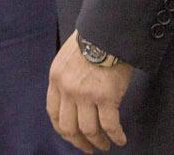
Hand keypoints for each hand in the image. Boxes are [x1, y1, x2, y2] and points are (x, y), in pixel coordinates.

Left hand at [47, 31, 132, 151]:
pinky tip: (120, 139)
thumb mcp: (68, 57)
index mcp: (56, 79)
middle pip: (69, 127)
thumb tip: (72, 98)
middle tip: (88, 148)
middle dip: (79, 141)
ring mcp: (86, 95)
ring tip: (105, 145)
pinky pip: (110, 125)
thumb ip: (66, 78)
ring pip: (89, 130)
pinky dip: (116, 135)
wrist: (107, 30)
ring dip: (98, 141)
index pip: (54, 113)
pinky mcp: (106, 97)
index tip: (71, 136)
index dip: (62, 129)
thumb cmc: (92, 39)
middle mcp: (68, 90)